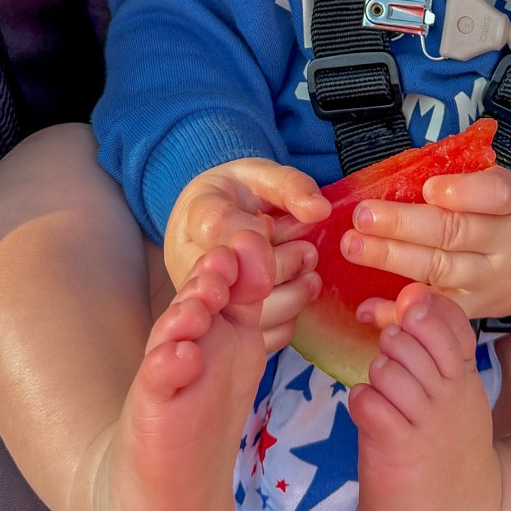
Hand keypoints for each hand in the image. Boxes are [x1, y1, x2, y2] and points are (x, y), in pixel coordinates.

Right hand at [163, 158, 329, 351]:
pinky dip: (284, 322)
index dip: (261, 240)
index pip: (220, 230)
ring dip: (290, 298)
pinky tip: (295, 297)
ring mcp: (202, 297)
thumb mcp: (259, 173)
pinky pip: (254, 337)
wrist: (206, 215)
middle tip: (308, 253)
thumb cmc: (236, 193)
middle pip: (232, 281)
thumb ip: (289, 186)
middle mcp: (190, 262)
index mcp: (196, 215)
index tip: (288, 235)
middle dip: (282, 270)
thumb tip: (321, 210)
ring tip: (310, 276)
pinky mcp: (218, 321)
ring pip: (243, 316)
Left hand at [340, 166, 510, 324]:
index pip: (496, 195)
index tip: (429, 189)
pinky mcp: (471, 311)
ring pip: (438, 271)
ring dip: (391, 259)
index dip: (463, 192)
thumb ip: (463, 178)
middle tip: (363, 216)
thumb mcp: (500, 189)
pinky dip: (398, 312)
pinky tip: (367, 307)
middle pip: (453, 233)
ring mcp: (486, 282)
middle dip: (404, 225)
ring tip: (353, 247)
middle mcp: (502, 245)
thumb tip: (405, 167)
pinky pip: (434, 312)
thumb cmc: (504, 216)